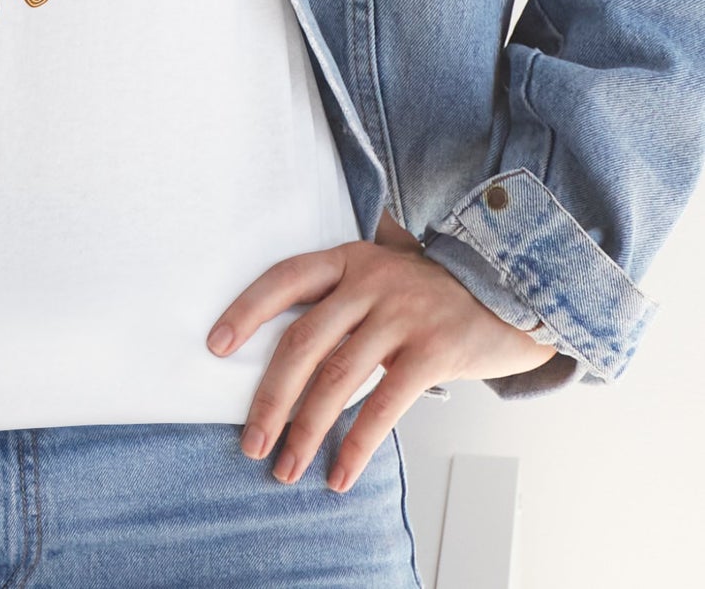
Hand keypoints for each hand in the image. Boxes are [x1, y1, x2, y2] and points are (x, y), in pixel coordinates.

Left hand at [204, 210, 557, 492]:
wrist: (517, 288)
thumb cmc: (436, 292)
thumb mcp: (384, 275)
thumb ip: (343, 300)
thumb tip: (287, 357)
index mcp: (348, 259)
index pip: (283, 280)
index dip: (247, 311)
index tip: (216, 346)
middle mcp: (370, 281)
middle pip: (303, 342)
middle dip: (271, 397)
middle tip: (250, 441)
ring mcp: (402, 313)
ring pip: (337, 378)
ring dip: (306, 429)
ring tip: (286, 466)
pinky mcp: (433, 349)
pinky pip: (384, 404)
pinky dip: (357, 444)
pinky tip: (339, 473)